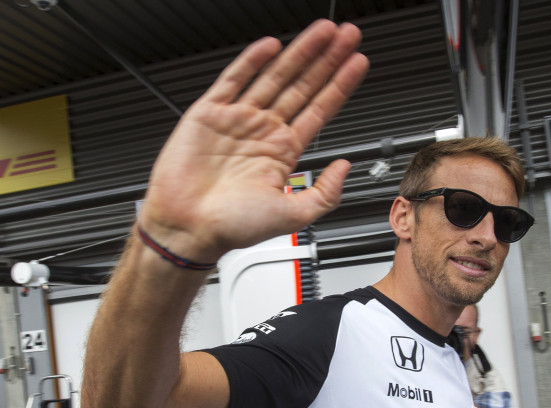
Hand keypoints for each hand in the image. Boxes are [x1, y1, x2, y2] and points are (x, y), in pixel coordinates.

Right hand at [139, 20, 368, 261]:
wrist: (189, 229)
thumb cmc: (233, 227)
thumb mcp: (294, 216)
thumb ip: (325, 193)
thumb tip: (344, 167)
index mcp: (283, 152)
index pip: (320, 109)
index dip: (340, 85)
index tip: (358, 63)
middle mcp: (263, 131)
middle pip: (303, 85)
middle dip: (327, 59)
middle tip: (348, 35)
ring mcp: (238, 119)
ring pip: (275, 76)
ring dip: (300, 52)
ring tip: (324, 31)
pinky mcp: (209, 113)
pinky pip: (233, 79)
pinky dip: (252, 60)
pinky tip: (271, 45)